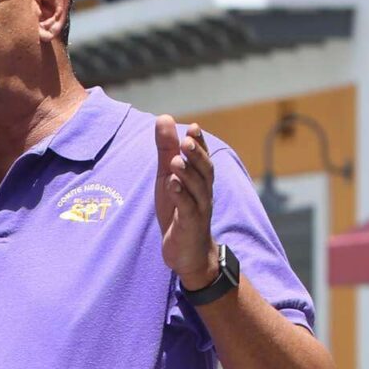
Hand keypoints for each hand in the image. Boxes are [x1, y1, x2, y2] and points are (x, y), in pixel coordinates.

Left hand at [156, 115, 217, 288]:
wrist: (187, 251)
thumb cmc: (178, 210)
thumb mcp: (168, 176)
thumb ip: (166, 150)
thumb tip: (163, 118)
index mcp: (199, 180)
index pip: (202, 158)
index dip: (200, 143)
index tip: (193, 127)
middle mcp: (203, 192)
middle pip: (205, 171)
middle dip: (197, 155)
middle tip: (186, 140)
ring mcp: (199, 209)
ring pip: (197, 189)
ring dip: (187, 174)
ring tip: (176, 160)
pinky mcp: (191, 225)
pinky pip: (188, 209)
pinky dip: (180, 196)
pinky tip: (172, 185)